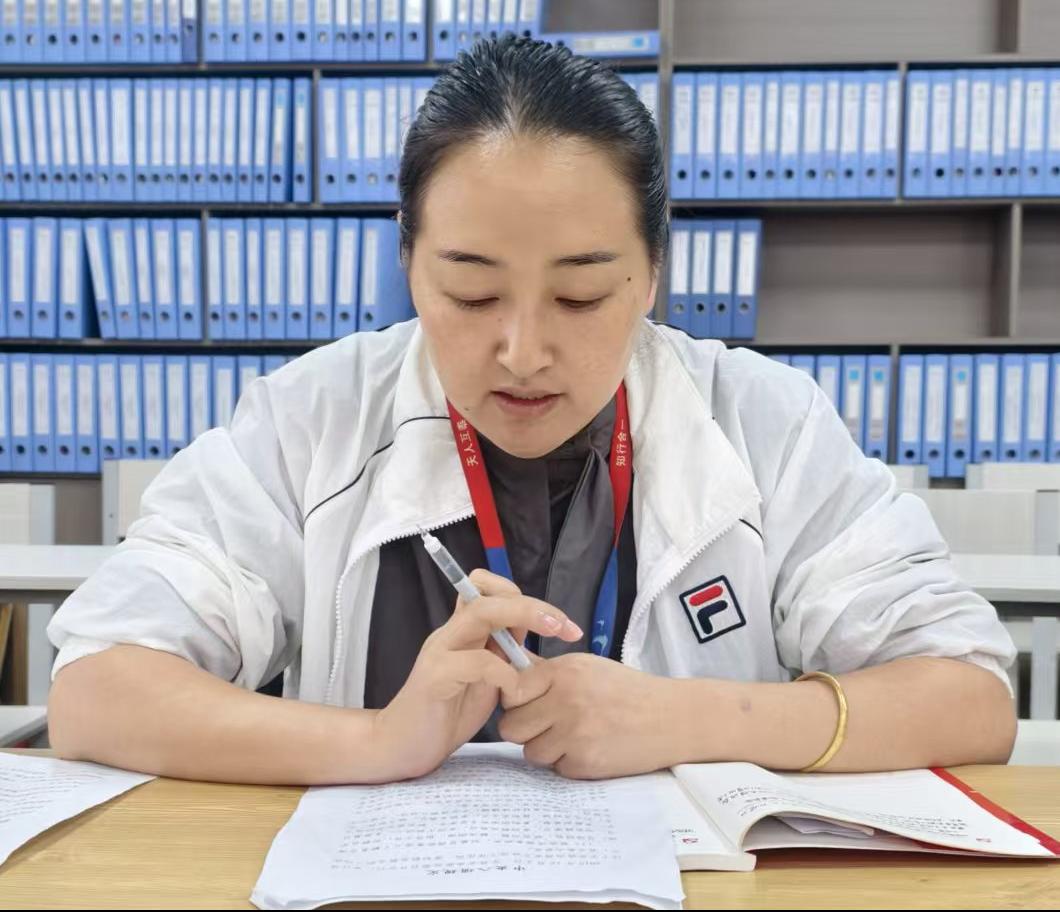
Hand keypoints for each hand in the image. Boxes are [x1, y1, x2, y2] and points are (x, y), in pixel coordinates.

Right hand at [373, 569, 582, 779]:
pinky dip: (504, 672)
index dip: (526, 599)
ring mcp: (440, 652)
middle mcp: (450, 634)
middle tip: (565, 626)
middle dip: (534, 604)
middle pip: (489, 594)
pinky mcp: (435, 678)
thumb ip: (505, 657)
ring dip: (523, 617)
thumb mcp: (486, 682)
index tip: (560, 624)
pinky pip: (476, 662)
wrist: (400, 748)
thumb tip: (540, 642)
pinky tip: (516, 691)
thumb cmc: (446, 715)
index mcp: (463, 632)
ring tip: (553, 634)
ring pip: (480, 613)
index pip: (488, 590)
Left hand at [499, 653, 681, 779]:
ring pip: (530, 752)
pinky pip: (555, 768)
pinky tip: (589, 748)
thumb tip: (507, 666)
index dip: (515, 700)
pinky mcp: (584, 763)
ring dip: (546, 748)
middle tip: (547, 724)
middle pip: (511, 726)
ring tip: (573, 736)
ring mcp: (573, 734)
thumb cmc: (627, 690)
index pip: (510, 690)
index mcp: (563, 672)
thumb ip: (546, 671)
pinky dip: (568, 763)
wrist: (670, 718)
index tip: (528, 703)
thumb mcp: (586, 667)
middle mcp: (564, 701)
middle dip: (525, 728)